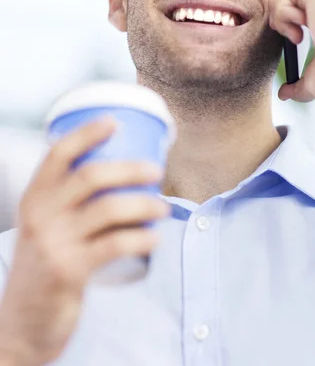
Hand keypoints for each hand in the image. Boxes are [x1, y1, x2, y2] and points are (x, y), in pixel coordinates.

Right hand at [0, 119, 169, 365]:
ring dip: (143, 204)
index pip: (58, 153)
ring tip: (162, 207)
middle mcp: (40, 214)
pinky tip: (154, 239)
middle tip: (157, 169)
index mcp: (34, 197)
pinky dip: (141, 238)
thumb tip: (123, 177)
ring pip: (108, 209)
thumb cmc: (44, 265)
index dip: (86, 133)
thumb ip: (69, 204)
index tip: (114, 122)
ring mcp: (53, 242)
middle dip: (130, 168)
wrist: (21, 322)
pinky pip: (114, 244)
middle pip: (91, 176)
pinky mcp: (68, 270)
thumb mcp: (44, 228)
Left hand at [268, 0, 314, 102]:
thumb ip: (298, 86)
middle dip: (282, 17)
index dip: (289, 21)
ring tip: (296, 36)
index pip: (304, 8)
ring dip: (281, 16)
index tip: (294, 40)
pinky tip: (297, 28)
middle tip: (293, 38)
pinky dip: (281, 12)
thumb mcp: (314, 82)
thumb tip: (284, 94)